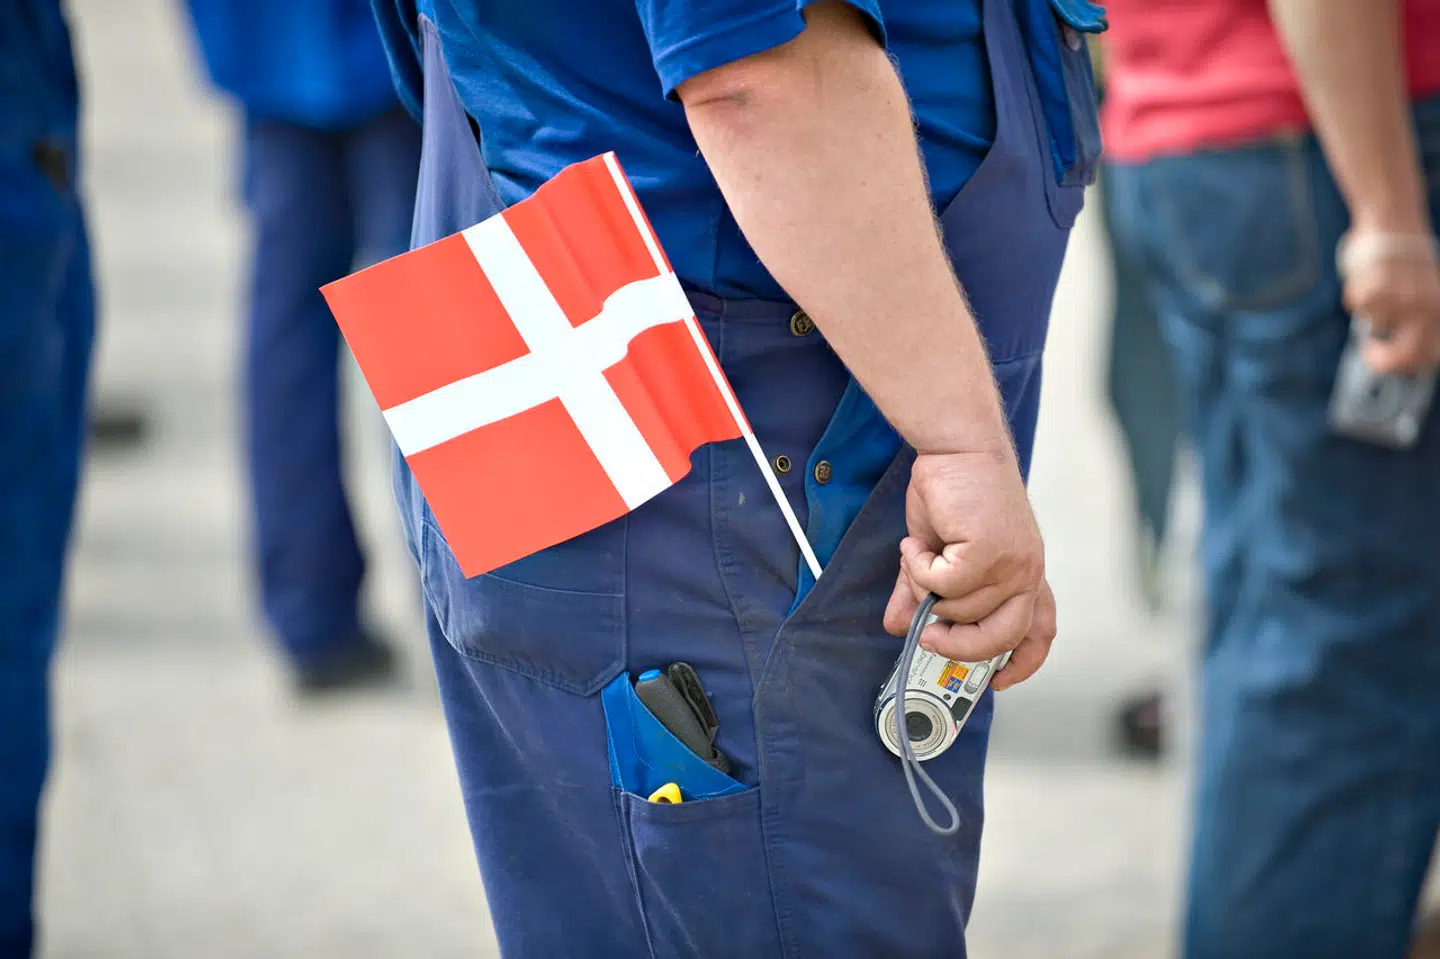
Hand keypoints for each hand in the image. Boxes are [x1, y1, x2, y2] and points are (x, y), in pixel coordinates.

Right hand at [882, 450, 1052, 687]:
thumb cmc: (954, 493)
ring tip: (916, 555)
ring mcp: (1013, 564)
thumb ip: (922, 592)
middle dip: (959, 645)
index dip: (1022, 663)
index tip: (996, 682)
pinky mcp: (989, 551)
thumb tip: (897, 625)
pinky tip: (915, 545)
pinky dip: (919, 568)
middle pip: (1001, 637)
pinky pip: (943, 584)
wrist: (958, 448)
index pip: (1039, 631)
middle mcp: (1027, 572)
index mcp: (1024, 574)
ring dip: (925, 586)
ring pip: (959, 608)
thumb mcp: (937, 553)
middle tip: (927, 634)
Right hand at [1340, 229, 1439, 374]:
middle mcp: (1429, 308)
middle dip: (1380, 359)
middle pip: (1403, 357)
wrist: (1395, 219)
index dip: (1406, 366)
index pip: (1429, 357)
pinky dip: (1355, 292)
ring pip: (1374, 324)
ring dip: (1368, 308)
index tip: (1391, 359)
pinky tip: (1366, 276)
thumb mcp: (1421, 295)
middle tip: (1369, 350)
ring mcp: (1405, 299)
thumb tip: (1400, 357)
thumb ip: (1416, 324)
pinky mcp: (1381, 287)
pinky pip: (1357, 305)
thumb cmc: (1404, 259)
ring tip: (1376, 284)